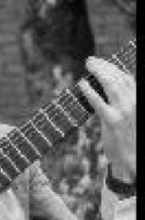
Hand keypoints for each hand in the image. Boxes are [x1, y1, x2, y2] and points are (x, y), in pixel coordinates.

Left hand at [81, 56, 136, 183]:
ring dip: (98, 72)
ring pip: (110, 85)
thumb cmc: (130, 139)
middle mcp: (134, 102)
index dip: (114, 68)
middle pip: (118, 77)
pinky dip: (89, 91)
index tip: (103, 64)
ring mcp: (123, 111)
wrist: (133, 159)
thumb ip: (123, 102)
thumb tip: (108, 90)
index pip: (127, 78)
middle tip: (91, 60)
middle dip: (104, 66)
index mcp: (138, 100)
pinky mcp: (111, 120)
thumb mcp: (131, 116)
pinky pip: (98, 101)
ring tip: (88, 66)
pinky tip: (81, 84)